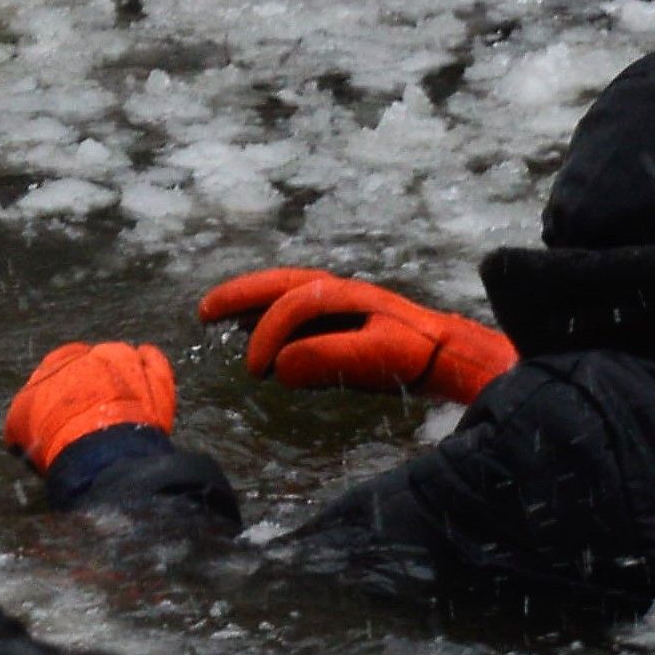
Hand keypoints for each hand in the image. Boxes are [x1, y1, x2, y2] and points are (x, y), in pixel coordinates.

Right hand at [3, 341, 176, 472]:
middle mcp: (93, 354)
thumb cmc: (54, 438)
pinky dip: (150, 365)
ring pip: (123, 358)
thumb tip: (20, 427)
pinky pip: (154, 362)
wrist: (97, 453)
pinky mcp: (156, 378)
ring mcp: (128, 363)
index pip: (59, 363)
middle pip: (93, 361)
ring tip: (120, 397)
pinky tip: (147, 372)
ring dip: (121, 372)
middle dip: (93, 380)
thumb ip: (22, 414)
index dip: (61, 385)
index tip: (63, 405)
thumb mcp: (20, 426)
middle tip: (93, 407)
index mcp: (58, 361)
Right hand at [198, 267, 519, 404]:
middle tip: (203, 312)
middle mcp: (337, 291)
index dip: (269, 335)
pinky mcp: (343, 317)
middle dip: (240, 294)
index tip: (258, 370)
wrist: (451, 350)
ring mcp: (340, 301)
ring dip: (251, 299)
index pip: (292, 306)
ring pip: (285, 290)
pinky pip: (297, 306)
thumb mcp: (379, 357)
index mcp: (343, 295)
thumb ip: (331, 359)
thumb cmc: (417, 355)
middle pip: (279, 283)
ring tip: (217, 313)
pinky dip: (270, 311)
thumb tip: (282, 366)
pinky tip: (257, 326)